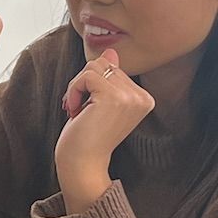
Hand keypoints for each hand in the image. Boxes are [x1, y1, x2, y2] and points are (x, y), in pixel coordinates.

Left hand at [54, 56, 154, 212]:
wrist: (83, 165)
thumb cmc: (87, 137)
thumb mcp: (99, 102)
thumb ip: (108, 77)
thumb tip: (111, 51)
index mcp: (143, 99)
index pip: (113, 68)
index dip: (92, 84)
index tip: (87, 107)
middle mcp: (141, 97)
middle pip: (104, 64)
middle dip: (83, 83)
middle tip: (79, 108)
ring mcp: (130, 97)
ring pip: (94, 66)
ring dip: (77, 86)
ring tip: (77, 109)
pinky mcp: (113, 98)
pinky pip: (86, 75)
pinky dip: (74, 90)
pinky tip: (74, 109)